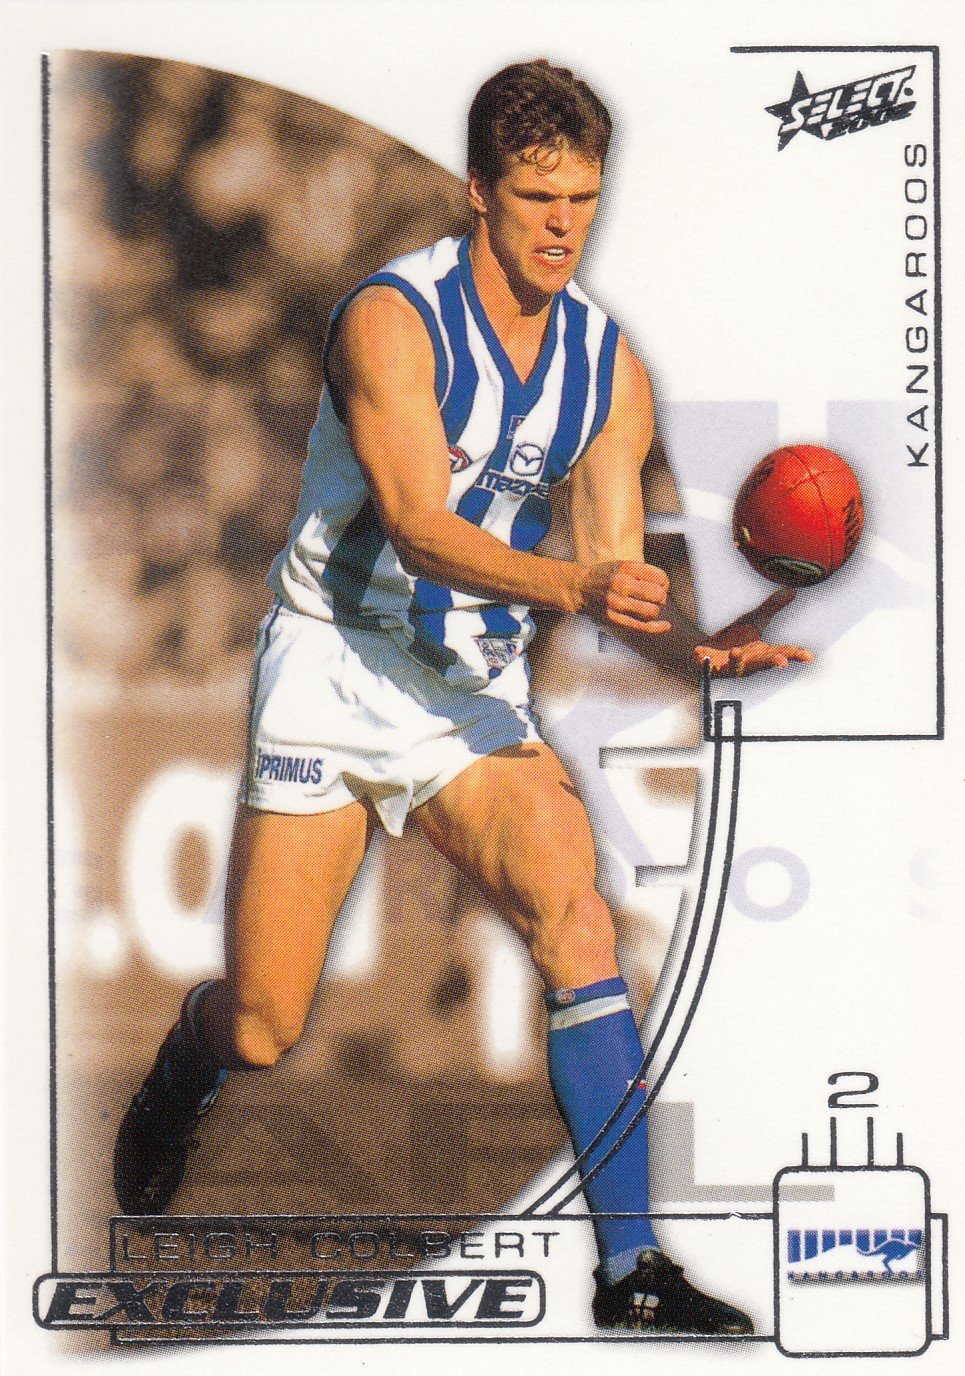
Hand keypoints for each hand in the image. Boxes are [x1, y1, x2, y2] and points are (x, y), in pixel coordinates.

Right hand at [581, 560, 671, 634]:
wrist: (579, 587)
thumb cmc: (604, 576)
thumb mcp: (622, 565)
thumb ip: (643, 572)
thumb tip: (665, 586)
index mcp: (626, 568)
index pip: (660, 578)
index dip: (664, 583)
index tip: (660, 586)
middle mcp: (621, 584)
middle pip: (658, 595)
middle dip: (661, 597)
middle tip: (655, 598)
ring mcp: (617, 603)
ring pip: (652, 611)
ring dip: (655, 610)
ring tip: (648, 607)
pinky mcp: (614, 618)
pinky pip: (642, 626)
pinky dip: (658, 627)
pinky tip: (666, 626)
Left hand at [695, 586, 811, 674]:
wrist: (706, 652)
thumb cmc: (733, 639)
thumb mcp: (754, 620)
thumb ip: (772, 607)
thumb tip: (792, 590)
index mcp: (763, 652)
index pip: (784, 653)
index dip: (797, 655)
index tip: (809, 657)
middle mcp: (750, 662)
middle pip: (764, 663)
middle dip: (773, 662)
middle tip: (783, 662)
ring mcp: (732, 667)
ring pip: (736, 667)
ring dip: (736, 660)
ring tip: (735, 650)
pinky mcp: (713, 668)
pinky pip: (710, 666)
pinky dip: (706, 660)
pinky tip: (700, 651)